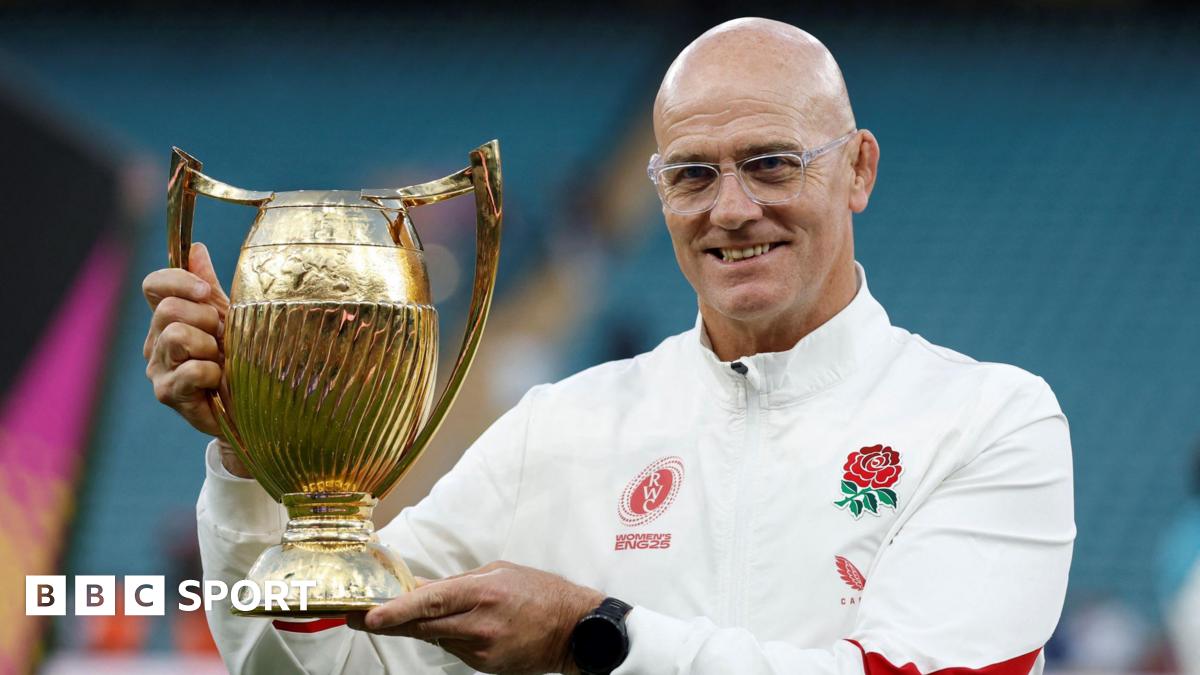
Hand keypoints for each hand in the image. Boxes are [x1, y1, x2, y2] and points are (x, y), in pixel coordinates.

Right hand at [142, 242, 248, 477]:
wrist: (254, 407)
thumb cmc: (241, 361)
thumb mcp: (231, 318)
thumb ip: (209, 287)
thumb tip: (196, 248)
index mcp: (168, 318)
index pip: (154, 285)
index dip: (177, 280)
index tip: (205, 292)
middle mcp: (155, 341)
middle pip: (168, 310)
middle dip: (206, 320)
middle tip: (223, 339)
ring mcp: (158, 368)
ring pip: (176, 336)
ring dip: (210, 348)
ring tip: (221, 362)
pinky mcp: (167, 393)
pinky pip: (192, 370)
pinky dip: (214, 374)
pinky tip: (220, 383)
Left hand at [347, 561, 604, 674]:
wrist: (573, 629)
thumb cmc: (539, 592)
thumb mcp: (498, 572)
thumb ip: (458, 581)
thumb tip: (421, 586)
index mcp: (483, 592)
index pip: (429, 603)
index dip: (395, 611)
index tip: (368, 616)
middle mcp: (479, 624)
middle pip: (423, 627)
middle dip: (389, 623)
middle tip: (360, 618)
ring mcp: (482, 650)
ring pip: (437, 639)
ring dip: (423, 627)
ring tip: (415, 614)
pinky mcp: (486, 666)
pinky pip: (455, 649)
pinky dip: (448, 637)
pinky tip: (455, 626)